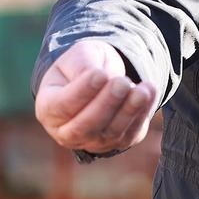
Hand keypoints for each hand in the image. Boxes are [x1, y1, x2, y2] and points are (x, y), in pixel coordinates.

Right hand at [34, 39, 158, 154]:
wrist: (101, 78)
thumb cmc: (83, 66)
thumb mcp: (79, 56)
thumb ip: (84, 66)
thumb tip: (100, 78)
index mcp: (48, 108)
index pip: (62, 105)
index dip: (82, 92)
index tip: (100, 74)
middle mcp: (66, 131)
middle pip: (85, 126)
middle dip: (107, 104)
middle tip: (122, 82)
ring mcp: (92, 141)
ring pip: (111, 133)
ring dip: (129, 111)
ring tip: (143, 89)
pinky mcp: (118, 143)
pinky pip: (131, 133)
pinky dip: (142, 114)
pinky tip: (150, 92)